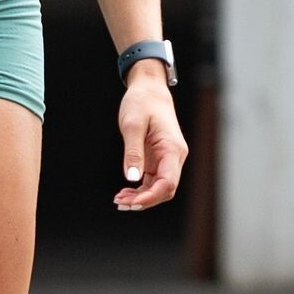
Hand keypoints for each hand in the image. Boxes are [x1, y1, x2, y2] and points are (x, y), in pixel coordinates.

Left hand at [114, 64, 186, 209]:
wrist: (149, 90)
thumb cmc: (142, 103)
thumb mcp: (132, 125)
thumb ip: (133, 152)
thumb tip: (132, 178)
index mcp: (172, 149)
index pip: (168, 183)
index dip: (151, 197)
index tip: (132, 203)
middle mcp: (174, 156)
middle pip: (166, 189)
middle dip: (145, 200)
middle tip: (120, 203)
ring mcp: (168, 158)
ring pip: (159, 187)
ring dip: (141, 197)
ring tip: (119, 199)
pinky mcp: (159, 158)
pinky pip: (153, 180)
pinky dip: (140, 189)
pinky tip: (124, 192)